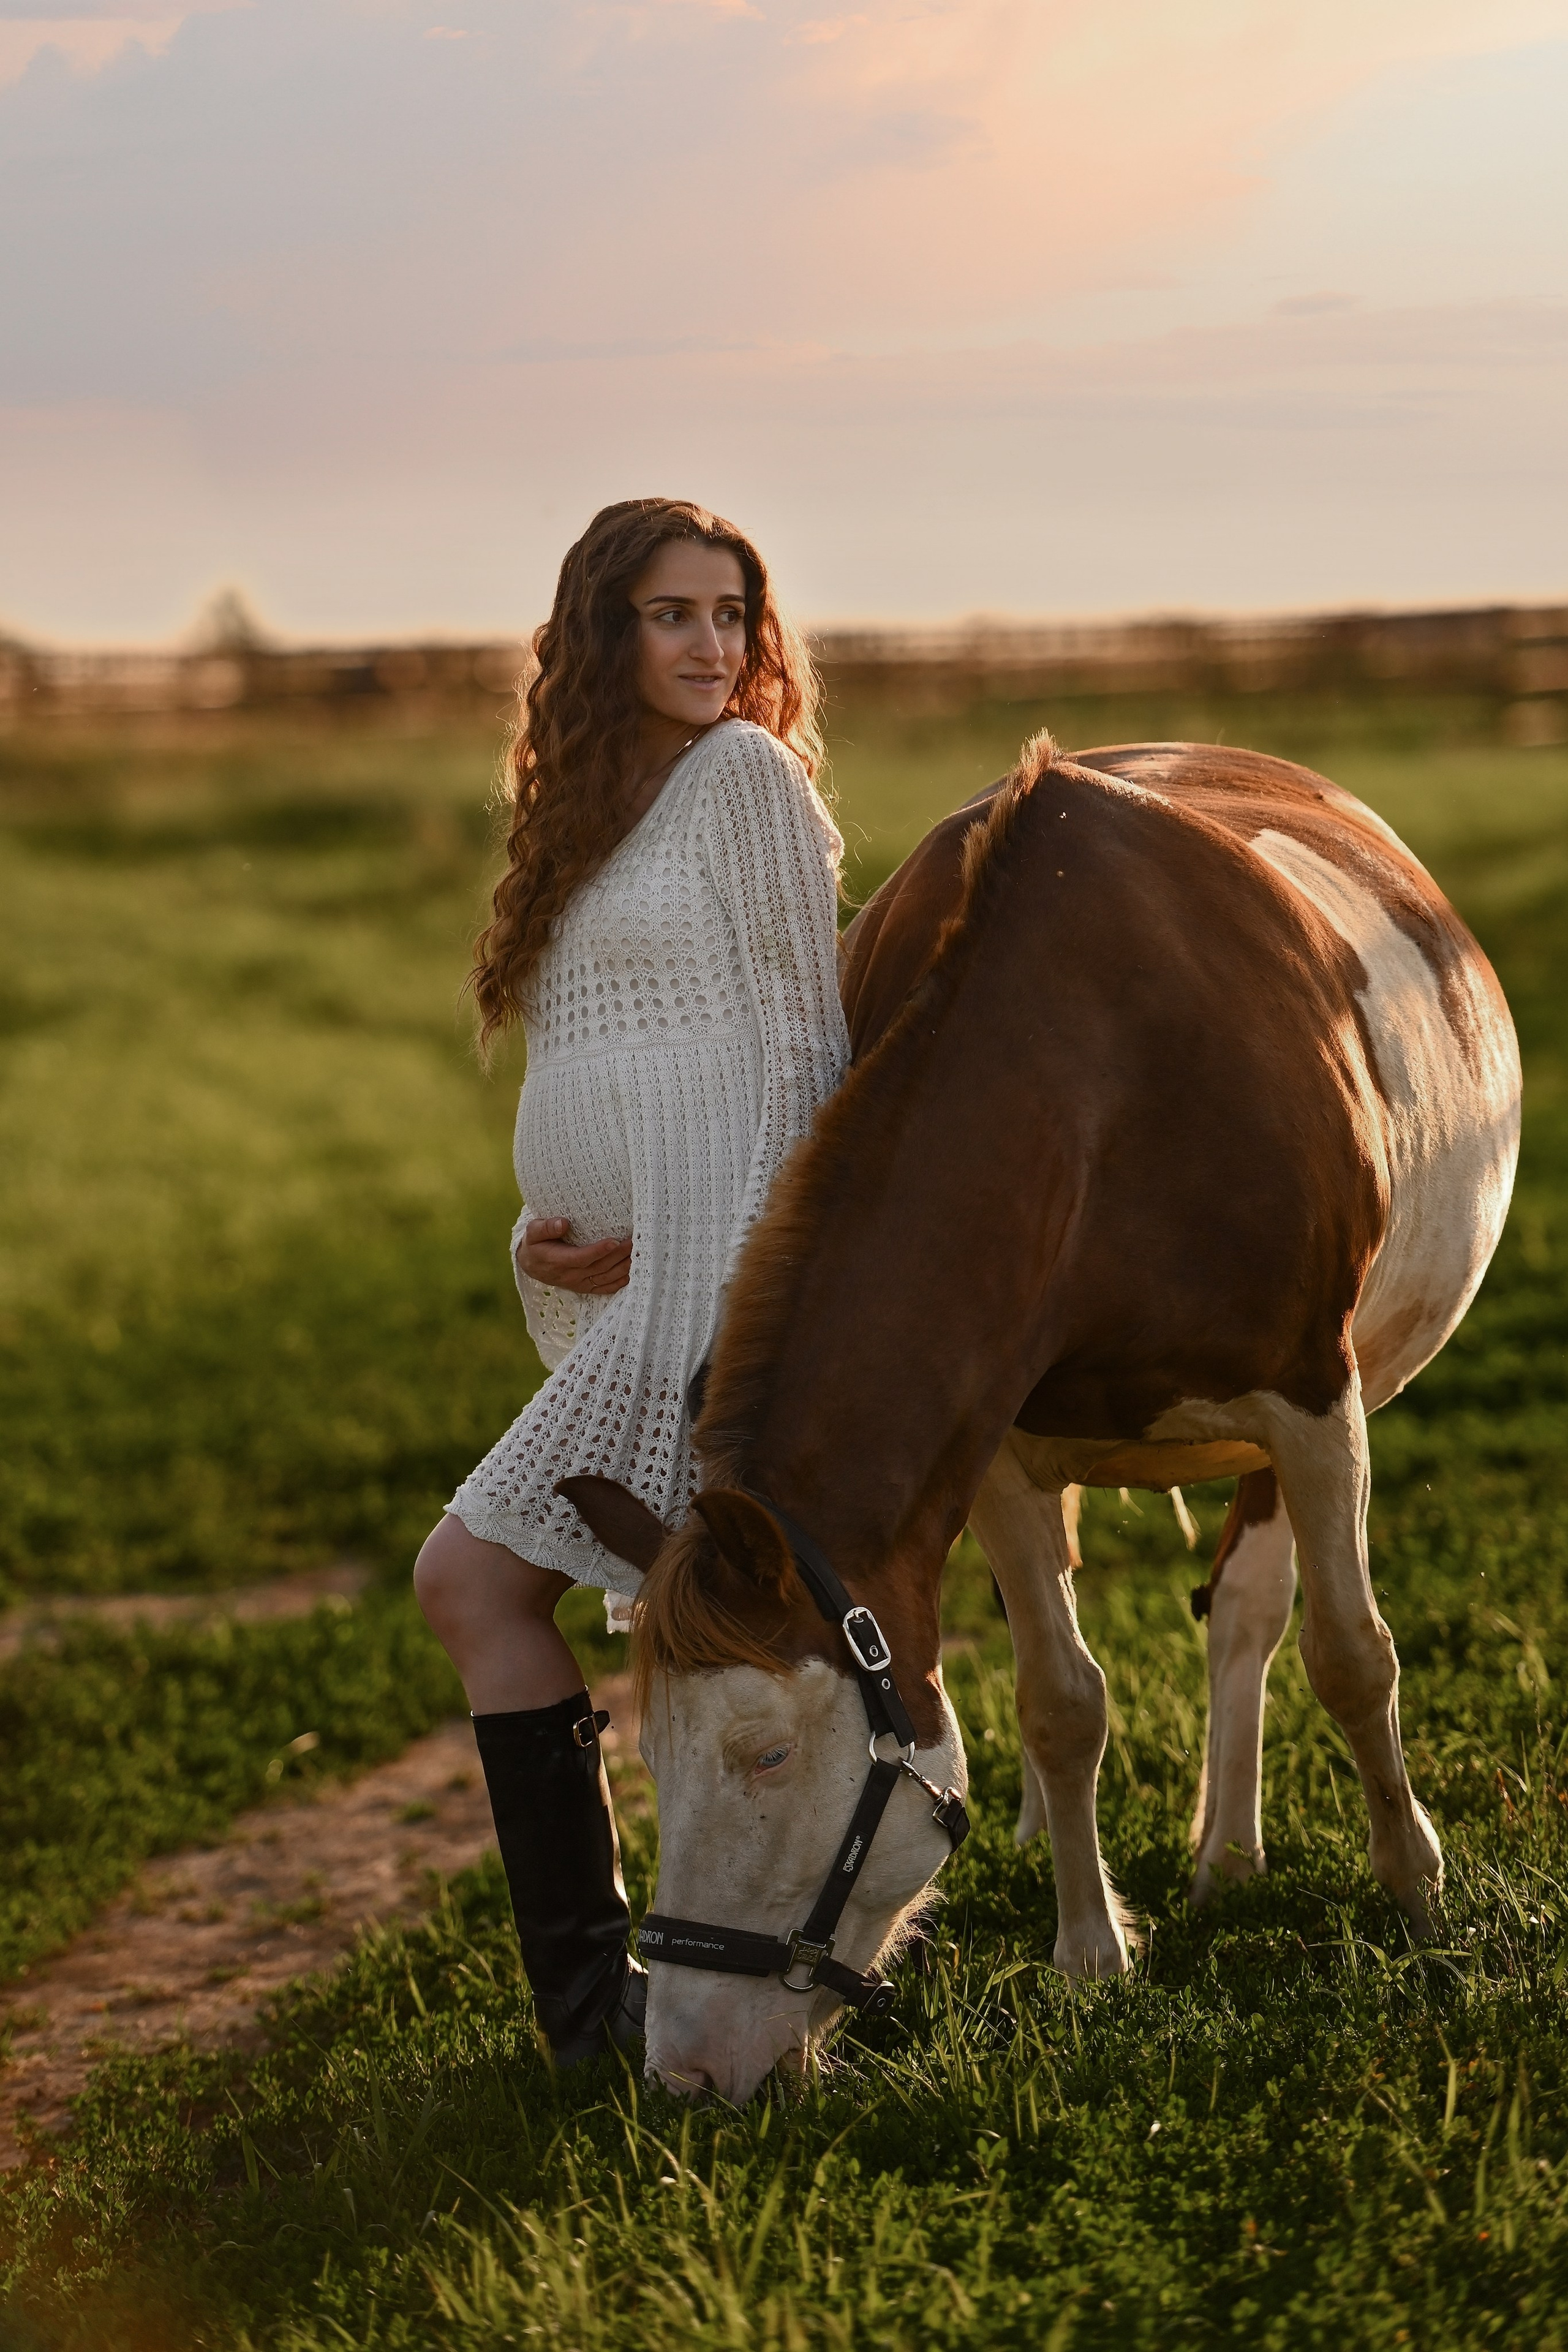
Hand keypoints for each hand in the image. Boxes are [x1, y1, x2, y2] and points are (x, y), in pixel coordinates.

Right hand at [516, 1217, 632, 1295]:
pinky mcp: (586, 1287)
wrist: (532, 1264)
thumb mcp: (533, 1232)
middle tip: (636, 1241)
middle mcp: (570, 1275)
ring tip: (640, 1252)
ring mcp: (580, 1283)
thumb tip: (562, 1223)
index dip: (598, 1251)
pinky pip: (606, 1288)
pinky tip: (634, 1272)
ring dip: (625, 1267)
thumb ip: (545, 1227)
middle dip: (619, 1255)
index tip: (614, 1240)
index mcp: (557, 1261)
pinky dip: (621, 1282)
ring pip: (606, 1278)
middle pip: (600, 1267)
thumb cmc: (535, 1243)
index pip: (582, 1258)